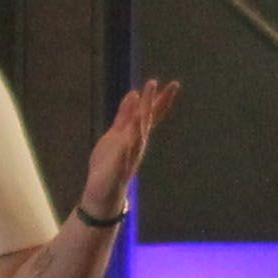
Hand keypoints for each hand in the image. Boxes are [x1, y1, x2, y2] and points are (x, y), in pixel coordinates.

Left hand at [74, 80, 180, 223]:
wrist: (104, 194)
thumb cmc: (109, 164)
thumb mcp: (115, 135)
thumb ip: (125, 116)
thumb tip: (134, 94)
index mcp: (136, 135)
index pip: (151, 115)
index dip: (161, 99)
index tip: (173, 84)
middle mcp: (137, 144)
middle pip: (147, 120)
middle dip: (153, 102)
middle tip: (163, 83)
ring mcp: (129, 155)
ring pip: (138, 132)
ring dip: (142, 116)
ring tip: (145, 98)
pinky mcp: (118, 167)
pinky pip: (125, 152)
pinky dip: (129, 141)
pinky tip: (133, 129)